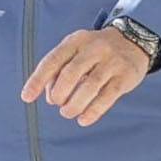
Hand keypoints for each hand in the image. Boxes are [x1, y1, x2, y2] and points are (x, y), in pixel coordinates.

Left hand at [21, 27, 150, 125]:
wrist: (133, 40)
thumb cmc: (94, 51)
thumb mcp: (74, 50)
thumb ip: (58, 70)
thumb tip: (48, 95)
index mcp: (76, 41)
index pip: (52, 61)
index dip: (37, 80)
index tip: (27, 97)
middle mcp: (94, 48)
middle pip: (70, 74)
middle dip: (58, 94)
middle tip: (57, 103)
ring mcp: (112, 62)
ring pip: (89, 87)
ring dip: (74, 105)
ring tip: (67, 112)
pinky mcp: (126, 76)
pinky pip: (107, 97)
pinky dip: (93, 111)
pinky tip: (84, 120)